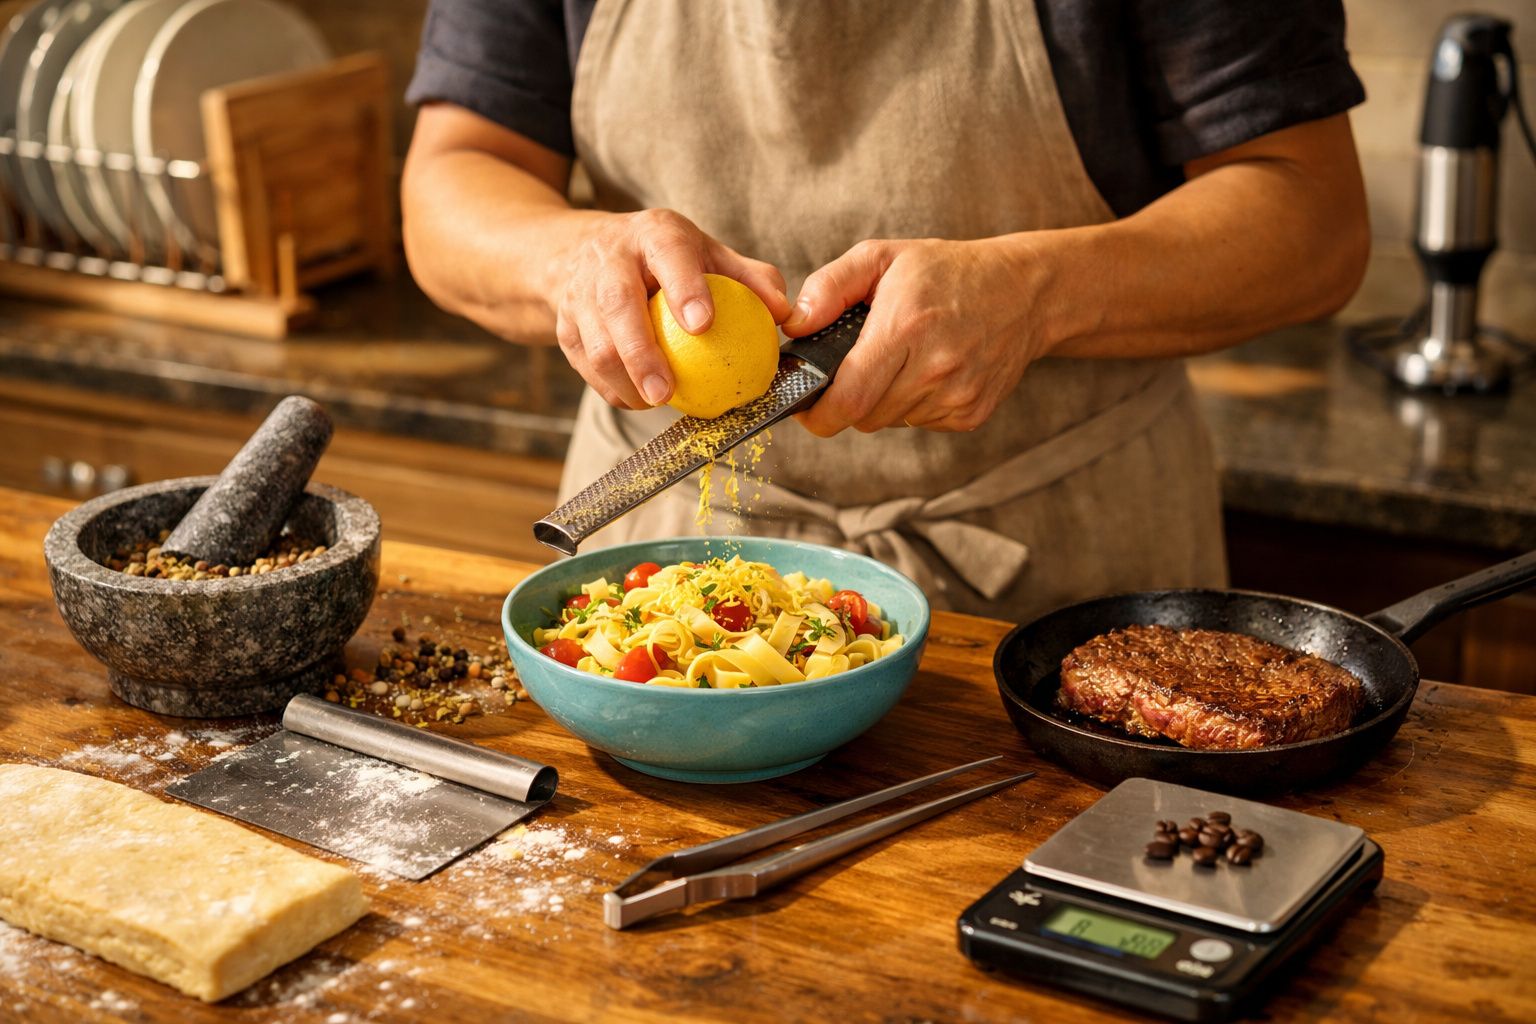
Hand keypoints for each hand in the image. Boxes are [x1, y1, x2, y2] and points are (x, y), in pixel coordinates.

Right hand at [555, 209, 790, 408]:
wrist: (579, 252)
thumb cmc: (664, 259)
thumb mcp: (705, 253)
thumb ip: (750, 279)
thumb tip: (785, 313)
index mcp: (654, 235)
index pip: (669, 256)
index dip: (684, 289)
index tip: (703, 325)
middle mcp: (610, 258)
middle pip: (617, 306)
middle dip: (640, 353)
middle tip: (666, 392)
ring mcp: (580, 292)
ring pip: (595, 344)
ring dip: (624, 381)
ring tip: (654, 402)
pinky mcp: (565, 326)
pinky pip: (586, 366)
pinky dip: (612, 389)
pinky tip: (638, 400)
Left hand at [782, 238, 1053, 435]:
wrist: (1025, 293)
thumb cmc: (946, 271)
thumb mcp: (882, 257)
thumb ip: (829, 286)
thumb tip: (794, 323)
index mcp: (906, 328)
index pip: (848, 399)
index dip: (817, 413)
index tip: (805, 405)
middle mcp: (935, 368)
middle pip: (863, 416)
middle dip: (847, 399)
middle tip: (856, 366)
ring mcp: (957, 396)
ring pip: (889, 421)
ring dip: (881, 400)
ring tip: (900, 360)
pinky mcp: (971, 414)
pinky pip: (919, 422)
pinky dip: (912, 404)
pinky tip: (928, 370)